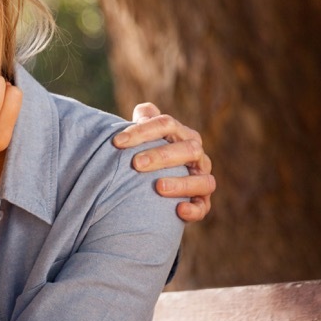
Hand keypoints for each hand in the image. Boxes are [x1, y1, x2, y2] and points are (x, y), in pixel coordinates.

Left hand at [113, 104, 214, 221]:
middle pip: (188, 149)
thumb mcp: (142, 139)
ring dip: (182, 183)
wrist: (152, 187)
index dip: (142, 131)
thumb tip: (143, 110)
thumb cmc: (145, 156)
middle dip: (162, 155)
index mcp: (181, 135)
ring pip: (203, 180)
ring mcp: (201, 179)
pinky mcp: (201, 203)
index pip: (166, 124)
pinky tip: (178, 210)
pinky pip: (203, 207)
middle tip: (136, 163)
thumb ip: (143, 123)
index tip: (117, 141)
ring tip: (158, 186)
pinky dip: (194, 209)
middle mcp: (196, 155)